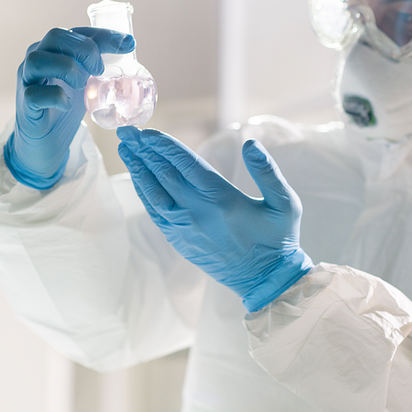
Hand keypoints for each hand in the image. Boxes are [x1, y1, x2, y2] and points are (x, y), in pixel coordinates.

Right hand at [4, 26, 134, 188]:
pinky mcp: (25, 104)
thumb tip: (129, 47)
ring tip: (81, 85)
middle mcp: (36, 58)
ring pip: (38, 60)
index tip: (128, 44)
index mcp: (53, 49)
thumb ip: (98, 63)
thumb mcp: (84, 79)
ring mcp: (27, 80)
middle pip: (55, 36)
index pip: (77, 32)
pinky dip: (55, 97)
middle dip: (84, 49)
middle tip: (98, 70)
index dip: (104, 35)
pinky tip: (67, 105)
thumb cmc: (64, 103)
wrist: (45, 140)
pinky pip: (35, 94)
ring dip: (67, 69)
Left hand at [117, 127, 312, 311]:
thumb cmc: (279, 238)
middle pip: (163, 174)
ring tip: (125, 148)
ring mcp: (185, 229)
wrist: (265, 281)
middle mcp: (198, 213)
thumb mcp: (285, 203)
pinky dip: (144, 192)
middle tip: (127, 131)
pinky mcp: (180, 240)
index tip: (147, 130)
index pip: (186, 164)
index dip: (165, 146)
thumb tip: (250, 143)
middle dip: (143, 151)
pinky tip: (138, 177)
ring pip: (153, 194)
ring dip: (138, 169)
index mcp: (223, 200)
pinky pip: (156, 212)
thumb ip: (268, 171)